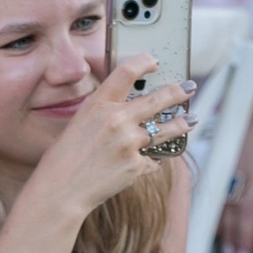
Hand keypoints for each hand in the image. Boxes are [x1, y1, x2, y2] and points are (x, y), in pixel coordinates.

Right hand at [46, 56, 192, 215]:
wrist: (60, 190)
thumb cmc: (65, 157)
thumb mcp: (80, 123)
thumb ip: (105, 112)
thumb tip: (132, 106)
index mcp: (98, 105)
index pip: (126, 72)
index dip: (144, 62)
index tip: (154, 61)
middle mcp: (116, 120)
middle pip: (158, 99)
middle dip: (178, 92)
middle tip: (189, 87)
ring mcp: (128, 144)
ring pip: (166, 130)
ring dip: (182, 124)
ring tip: (191, 120)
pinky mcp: (136, 166)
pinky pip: (153, 159)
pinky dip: (151, 159)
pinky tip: (150, 159)